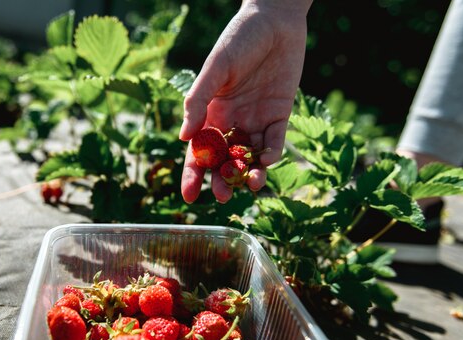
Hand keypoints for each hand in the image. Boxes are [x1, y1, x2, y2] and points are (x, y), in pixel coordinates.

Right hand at [179, 0, 310, 202]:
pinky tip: (266, 160)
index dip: (193, 175)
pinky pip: (273, 141)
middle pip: (224, 161)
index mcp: (210, 113)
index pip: (198, 152)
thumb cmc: (238, 39)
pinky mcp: (279, 115)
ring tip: (251, 185)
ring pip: (250, 157)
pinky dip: (270, 154)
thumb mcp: (214, 69)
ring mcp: (255, 120)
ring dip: (249, 174)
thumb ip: (198, 101)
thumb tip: (183, 138)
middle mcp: (231, 122)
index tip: (190, 196)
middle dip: (222, 180)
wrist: (274, 20)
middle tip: (223, 196)